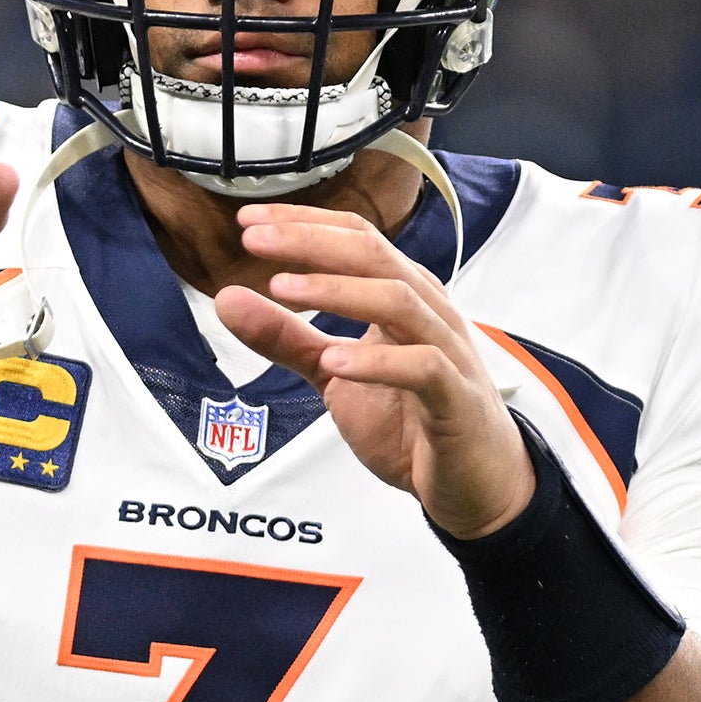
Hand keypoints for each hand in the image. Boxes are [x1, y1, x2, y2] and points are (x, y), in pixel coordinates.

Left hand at [214, 203, 536, 537]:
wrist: (472, 481)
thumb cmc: (410, 417)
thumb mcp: (333, 374)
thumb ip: (286, 338)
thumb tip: (228, 298)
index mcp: (402, 293)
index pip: (356, 238)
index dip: (303, 223)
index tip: (248, 219)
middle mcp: (427, 310)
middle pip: (374, 255)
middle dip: (312, 242)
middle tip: (255, 241)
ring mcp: (446, 350)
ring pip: (399, 300)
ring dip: (337, 290)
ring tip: (282, 289)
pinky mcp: (455, 397)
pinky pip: (423, 367)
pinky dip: (376, 361)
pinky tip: (333, 361)